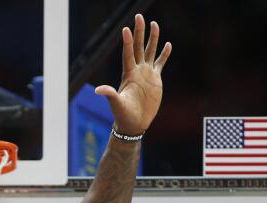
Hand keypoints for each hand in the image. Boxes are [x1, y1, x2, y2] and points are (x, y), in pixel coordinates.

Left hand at [94, 14, 171, 136]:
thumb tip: (98, 90)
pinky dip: (164, 54)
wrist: (134, 123)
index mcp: (128, 74)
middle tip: (139, 16)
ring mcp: (146, 73)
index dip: (127, 42)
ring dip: (152, 38)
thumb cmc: (123, 115)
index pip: (128, 54)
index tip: (126, 29)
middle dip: (139, 32)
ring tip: (154, 24)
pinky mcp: (155, 79)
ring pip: (150, 51)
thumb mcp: (116, 104)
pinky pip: (160, 63)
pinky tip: (168, 45)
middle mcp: (137, 70)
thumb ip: (110, 95)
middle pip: (138, 47)